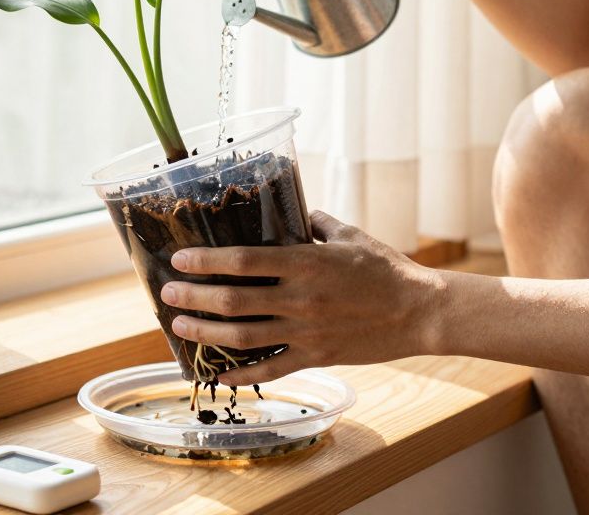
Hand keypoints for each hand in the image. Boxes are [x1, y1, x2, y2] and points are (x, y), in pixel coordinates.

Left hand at [161, 210, 443, 385]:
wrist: (420, 312)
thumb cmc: (387, 269)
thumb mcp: (350, 235)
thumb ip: (317, 224)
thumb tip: (296, 214)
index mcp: (306, 262)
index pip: (243, 261)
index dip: (206, 261)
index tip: (180, 259)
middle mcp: (300, 299)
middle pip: (233, 301)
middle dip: (194, 299)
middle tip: (168, 295)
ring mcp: (306, 332)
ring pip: (243, 338)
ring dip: (206, 334)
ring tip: (181, 327)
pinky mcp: (316, 356)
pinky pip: (271, 369)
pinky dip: (241, 374)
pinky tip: (218, 374)